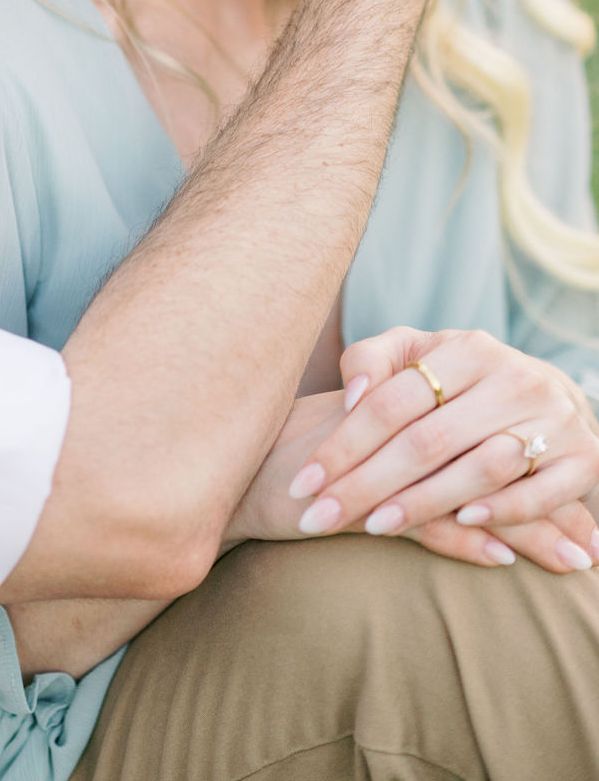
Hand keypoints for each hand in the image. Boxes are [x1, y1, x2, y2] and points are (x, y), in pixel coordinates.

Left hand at [286, 326, 598, 570]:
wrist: (548, 392)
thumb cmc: (460, 378)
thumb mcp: (418, 354)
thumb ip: (373, 360)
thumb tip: (354, 396)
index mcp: (468, 348)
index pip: (393, 400)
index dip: (344, 443)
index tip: (303, 481)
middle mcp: (514, 378)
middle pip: (427, 440)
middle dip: (366, 484)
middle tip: (319, 516)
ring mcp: (553, 419)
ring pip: (478, 468)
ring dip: (422, 503)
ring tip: (372, 526)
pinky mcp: (584, 459)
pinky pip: (540, 491)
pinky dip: (502, 509)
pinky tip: (463, 521)